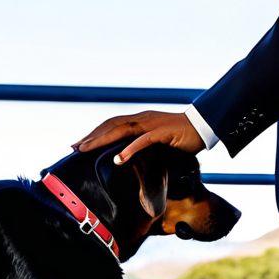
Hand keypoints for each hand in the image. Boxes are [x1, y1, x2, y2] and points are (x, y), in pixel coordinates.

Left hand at [72, 111, 204, 164]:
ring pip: (120, 130)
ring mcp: (151, 124)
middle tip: (75, 147)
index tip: (81, 144)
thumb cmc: (183, 136)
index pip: (112, 124)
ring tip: (85, 150)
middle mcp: (142, 118)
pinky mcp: (161, 132)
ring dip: (101, 140)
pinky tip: (117, 159)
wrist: (204, 126)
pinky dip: (128, 150)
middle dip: (91, 136)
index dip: (95, 133)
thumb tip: (132, 157)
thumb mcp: (159, 140)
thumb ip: (145, 145)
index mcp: (140, 120)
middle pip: (110, 125)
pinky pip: (142, 141)